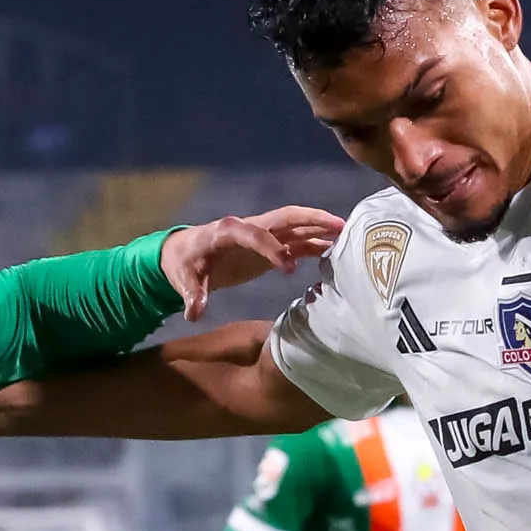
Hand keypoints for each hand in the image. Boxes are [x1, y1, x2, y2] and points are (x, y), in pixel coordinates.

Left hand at [162, 208, 343, 319]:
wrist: (185, 254)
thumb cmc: (184, 263)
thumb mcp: (183, 279)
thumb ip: (192, 294)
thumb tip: (195, 312)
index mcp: (227, 231)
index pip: (255, 234)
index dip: (272, 248)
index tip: (288, 268)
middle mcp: (250, 227)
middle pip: (285, 217)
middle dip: (311, 220)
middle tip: (339, 225)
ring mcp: (262, 236)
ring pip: (296, 228)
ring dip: (320, 229)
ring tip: (347, 234)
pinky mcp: (269, 248)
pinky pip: (296, 243)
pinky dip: (315, 244)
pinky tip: (334, 250)